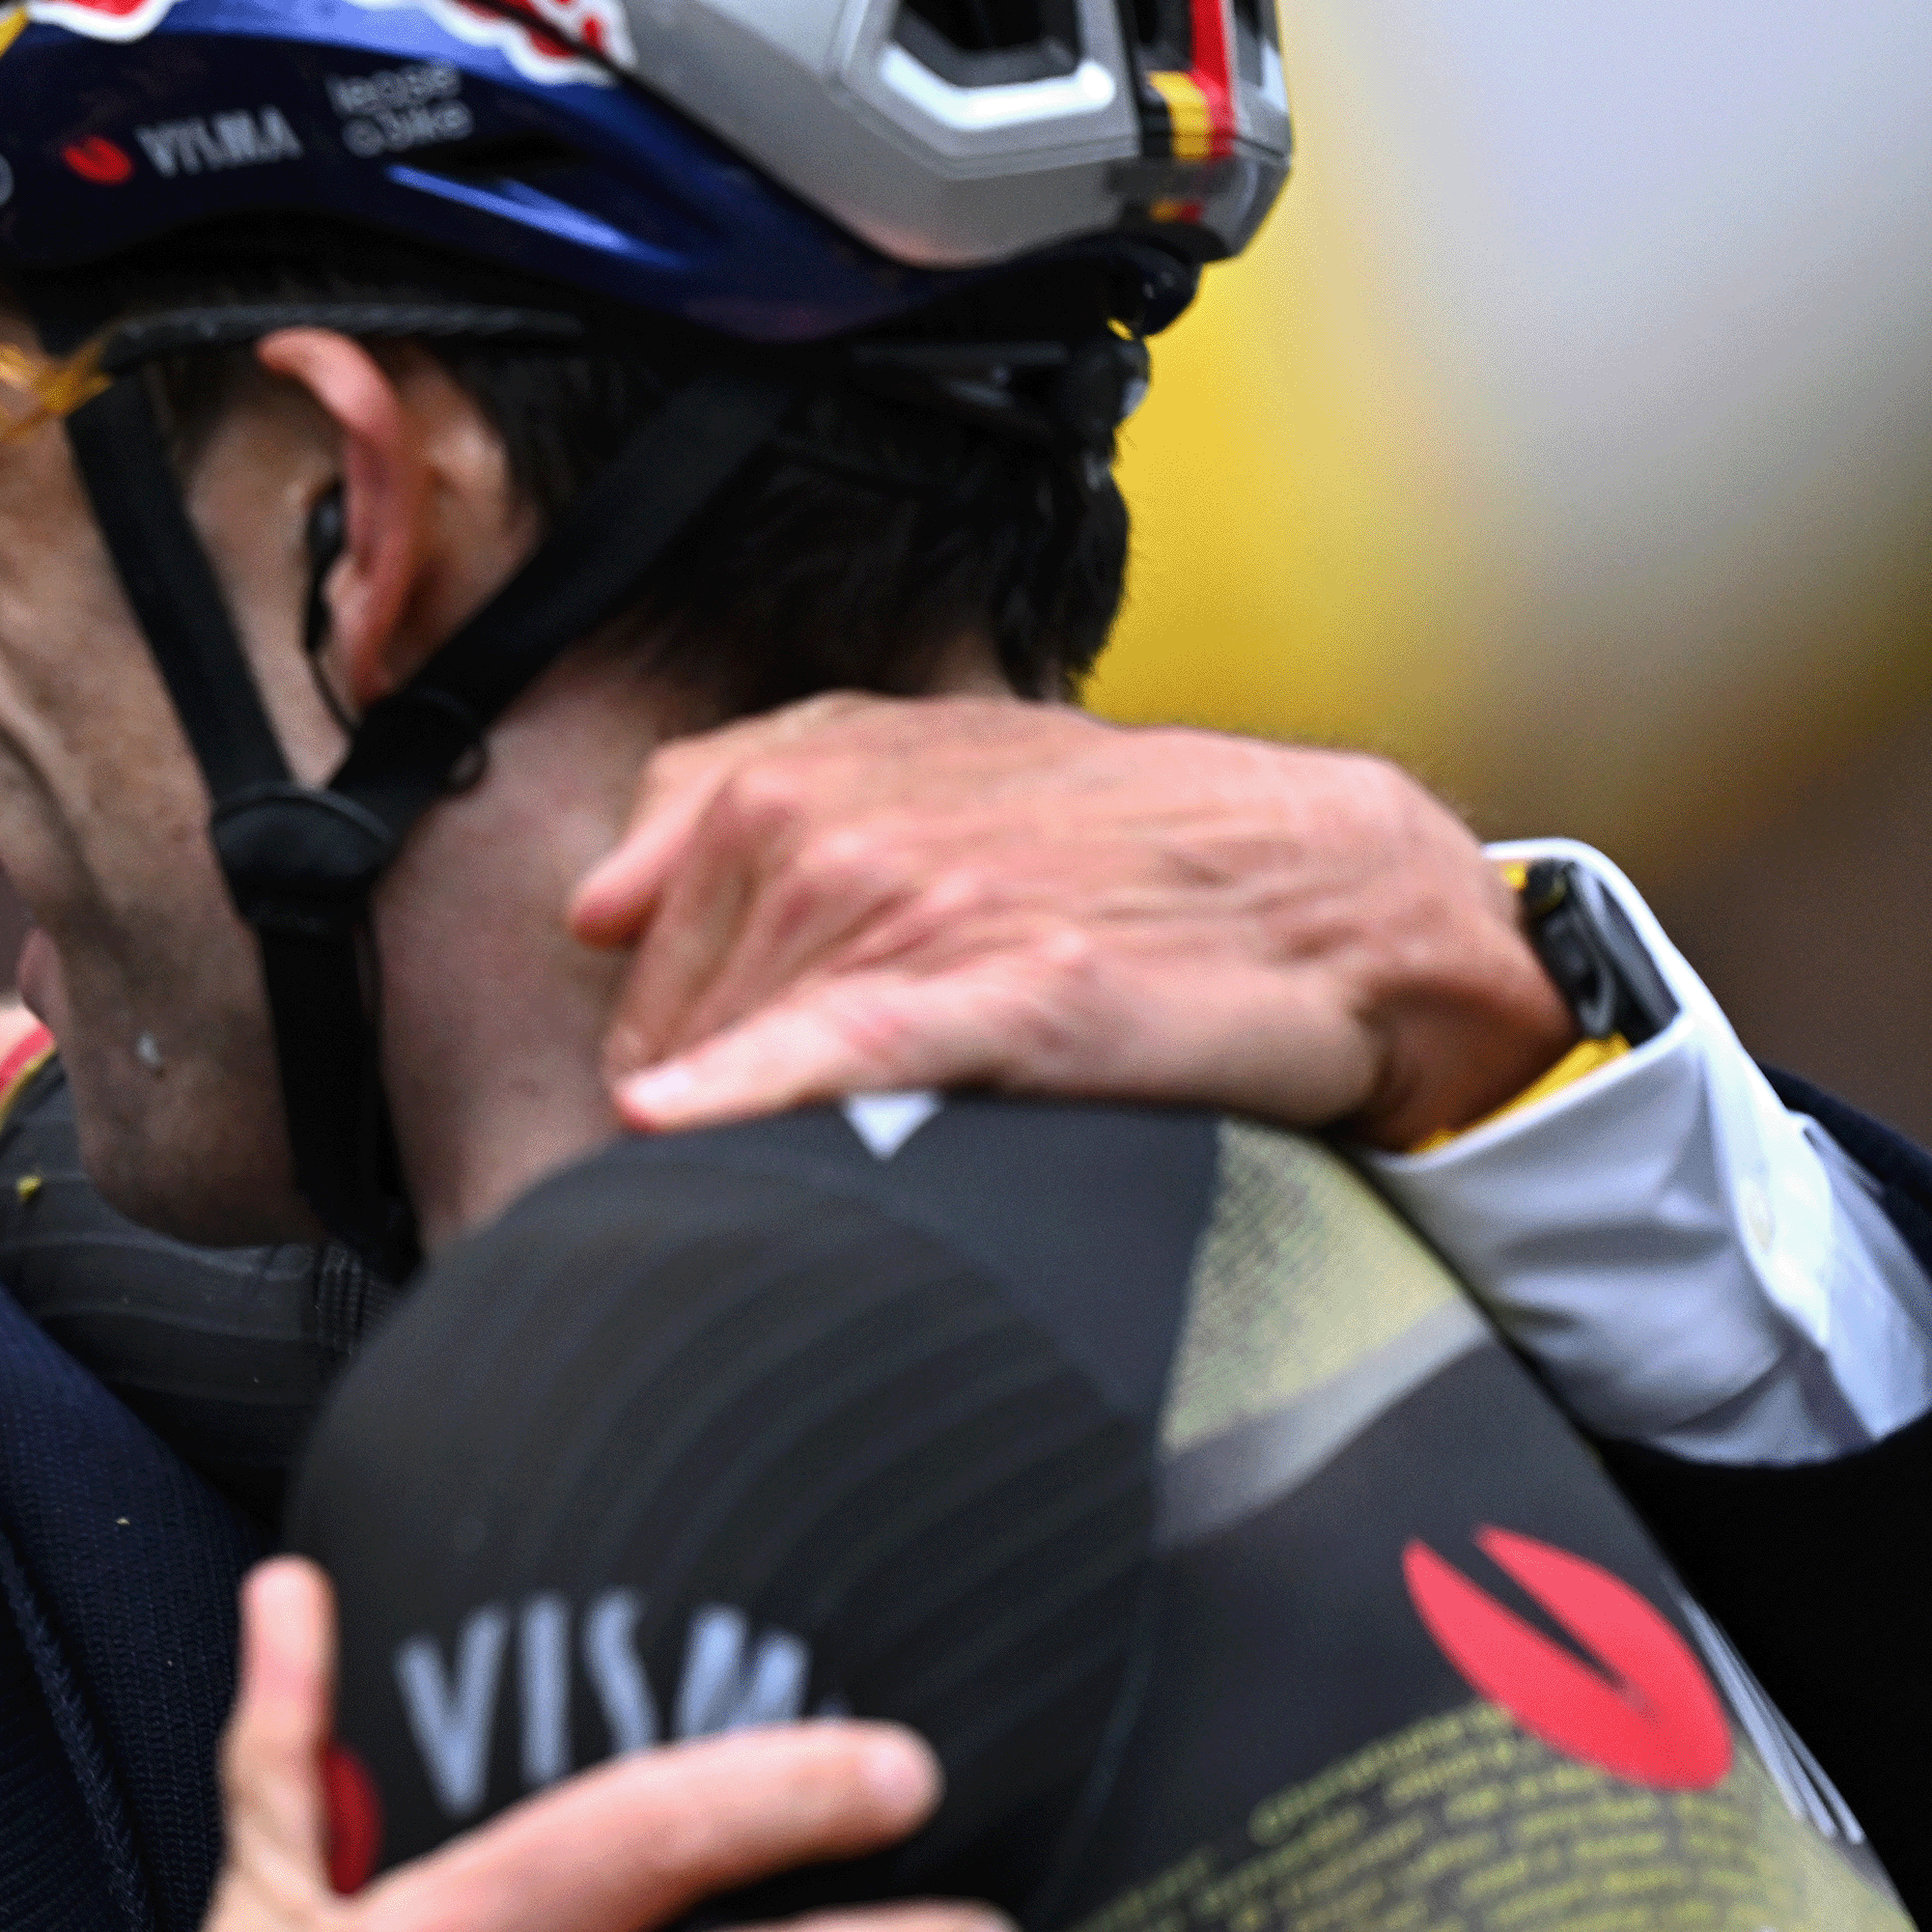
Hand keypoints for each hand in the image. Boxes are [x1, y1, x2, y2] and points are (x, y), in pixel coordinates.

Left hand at [568, 695, 1570, 1149]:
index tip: (712, 1092)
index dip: (675, 1034)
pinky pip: (834, 1042)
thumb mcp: (927, 770)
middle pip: (678, 1018)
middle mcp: (832, 825)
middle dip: (718, 1091)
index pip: (644, 948)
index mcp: (794, 778)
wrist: (1335, 895)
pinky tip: (676, 1123)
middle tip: (815, 1133)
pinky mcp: (1004, 988)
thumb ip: (746, 804)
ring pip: (742, 1049)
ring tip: (850, 1160)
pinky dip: (753, 1084)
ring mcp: (916, 902)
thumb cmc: (1122, 848)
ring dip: (758, 1129)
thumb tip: (596, 902)